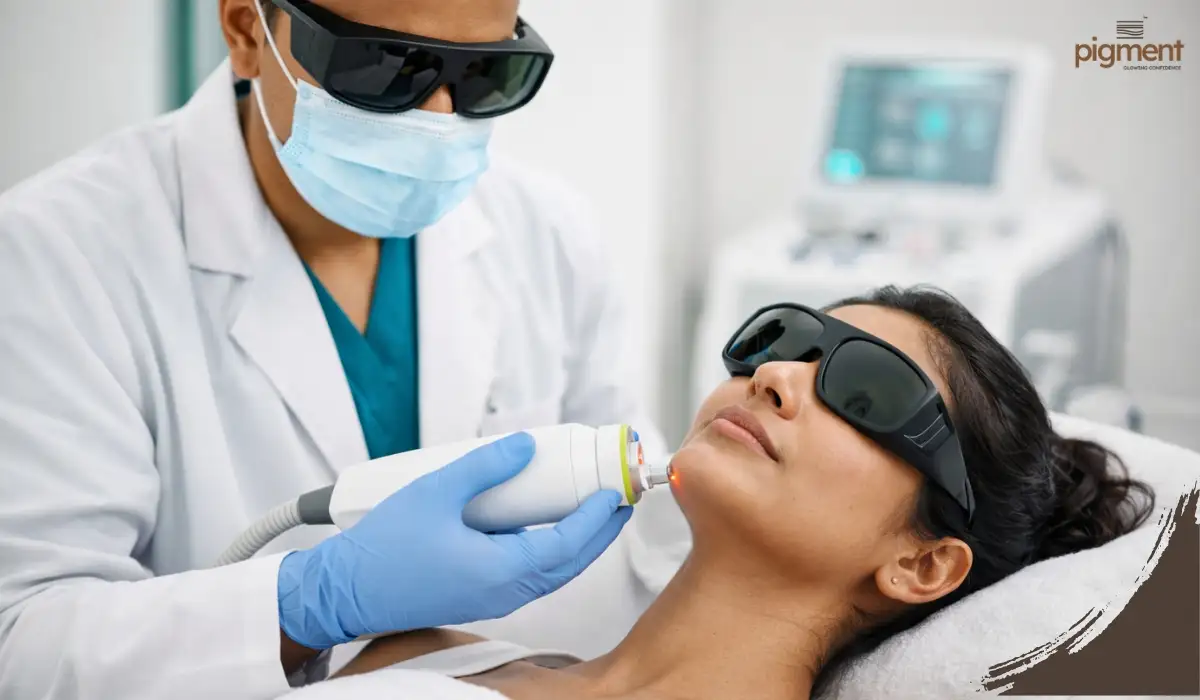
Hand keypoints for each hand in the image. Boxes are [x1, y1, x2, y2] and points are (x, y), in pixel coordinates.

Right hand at [277, 432, 632, 649]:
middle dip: (599, 533)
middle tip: (617, 501)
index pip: (567, 547)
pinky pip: (530, 576)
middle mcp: (503, 592)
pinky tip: (546, 527)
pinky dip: (551, 553)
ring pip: (552, 574)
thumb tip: (526, 445)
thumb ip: (483, 466)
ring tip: (592, 511)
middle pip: (569, 565)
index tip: (612, 493)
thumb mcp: (434, 493)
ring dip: (578, 544)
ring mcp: (492, 598)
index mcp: (499, 572)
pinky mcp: (479, 596)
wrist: (342, 592)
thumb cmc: (382, 550)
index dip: (596, 519)